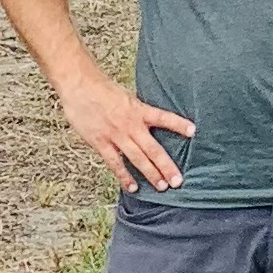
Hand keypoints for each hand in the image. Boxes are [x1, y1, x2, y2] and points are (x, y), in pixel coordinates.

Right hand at [58, 70, 196, 191]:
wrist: (79, 85)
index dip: (178, 124)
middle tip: (178, 181)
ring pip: (138, 159)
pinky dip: (124, 176)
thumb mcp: (126, 96)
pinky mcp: (101, 143)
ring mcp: (116, 135)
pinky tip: (133, 187)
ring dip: (151, 174)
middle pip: (153, 149)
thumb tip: (148, 120)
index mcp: (138, 110)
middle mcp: (131, 125)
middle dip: (167, 166)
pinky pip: (115, 163)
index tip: (193, 131)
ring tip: (162, 187)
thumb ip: (137, 111)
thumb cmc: (101, 88)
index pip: (163, 118)